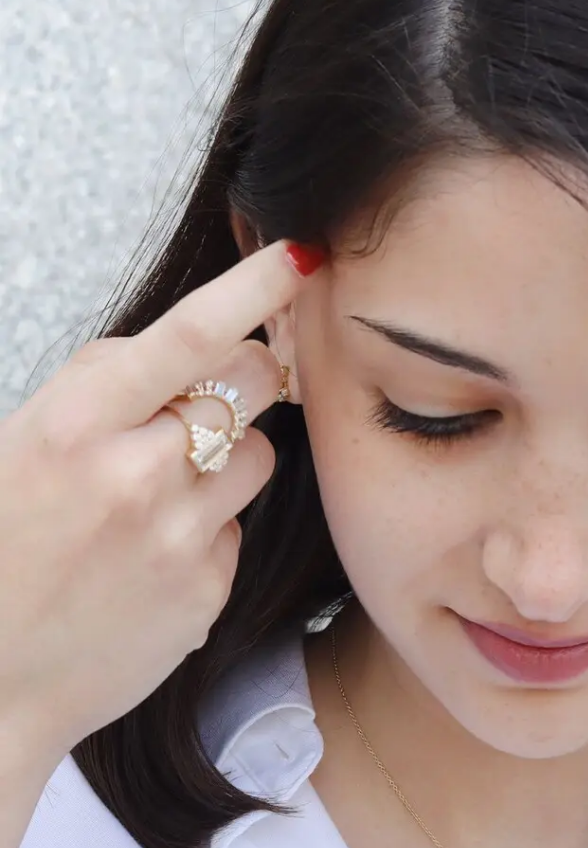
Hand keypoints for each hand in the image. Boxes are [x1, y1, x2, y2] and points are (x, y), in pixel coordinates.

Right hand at [0, 240, 319, 764]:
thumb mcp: (8, 450)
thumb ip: (93, 394)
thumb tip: (174, 352)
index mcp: (69, 428)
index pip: (188, 335)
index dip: (252, 288)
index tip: (299, 256)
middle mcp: (136, 476)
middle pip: (254, 384)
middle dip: (248, 375)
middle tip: (212, 396)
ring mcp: (180, 538)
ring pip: (256, 455)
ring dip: (225, 457)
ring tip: (160, 495)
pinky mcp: (208, 591)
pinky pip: (236, 527)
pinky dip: (208, 528)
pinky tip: (152, 558)